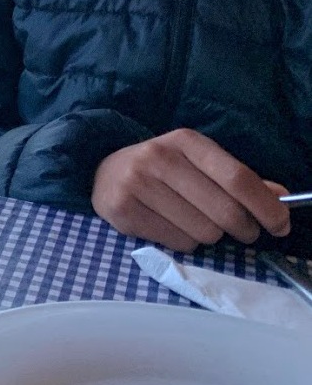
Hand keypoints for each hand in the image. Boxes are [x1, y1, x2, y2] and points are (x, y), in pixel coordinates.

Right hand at [91, 128, 291, 251]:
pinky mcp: (123, 210)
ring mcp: (137, 184)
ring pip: (203, 233)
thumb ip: (238, 179)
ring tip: (193, 221)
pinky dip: (183, 242)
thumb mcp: (198, 163)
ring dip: (208, 236)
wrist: (102, 170)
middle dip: (242, 229)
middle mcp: (158, 158)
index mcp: (185, 141)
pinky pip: (178, 243)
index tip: (281, 225)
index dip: (266, 207)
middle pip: (225, 212)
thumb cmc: (162, 169)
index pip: (237, 178)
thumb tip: (281, 197)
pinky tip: (170, 225)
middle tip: (240, 230)